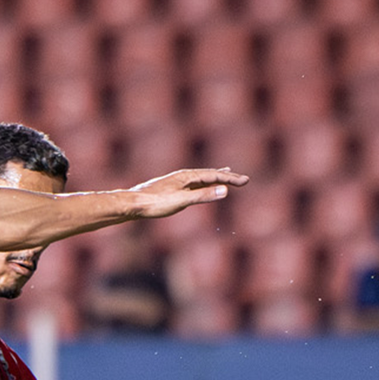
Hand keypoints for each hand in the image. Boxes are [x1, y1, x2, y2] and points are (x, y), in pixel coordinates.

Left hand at [129, 167, 248, 219]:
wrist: (132, 204)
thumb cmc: (156, 203)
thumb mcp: (182, 201)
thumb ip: (203, 196)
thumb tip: (225, 191)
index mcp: (187, 176)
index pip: (215, 176)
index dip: (231, 179)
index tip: (246, 181)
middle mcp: (183, 176)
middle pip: (210, 175)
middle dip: (227, 177)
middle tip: (242, 179)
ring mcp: (177, 182)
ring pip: (200, 179)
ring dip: (215, 178)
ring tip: (224, 175)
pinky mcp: (171, 189)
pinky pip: (192, 185)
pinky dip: (201, 185)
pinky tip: (199, 187)